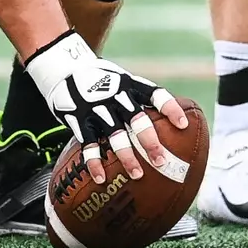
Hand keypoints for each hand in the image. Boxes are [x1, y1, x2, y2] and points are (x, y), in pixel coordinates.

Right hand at [23, 30, 188, 183]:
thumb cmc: (102, 81)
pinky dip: (94, 162)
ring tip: (138, 175)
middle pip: (137, 120)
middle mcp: (115, 95)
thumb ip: (139, 100)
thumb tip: (168, 124)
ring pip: (115, 135)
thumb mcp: (122, 81)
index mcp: (130, 86)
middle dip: (150, 141)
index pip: (155, 94)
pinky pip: (88, 144)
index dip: (170, 109)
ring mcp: (97, 108)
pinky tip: (101, 178)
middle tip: (161, 160)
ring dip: (127, 156)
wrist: (64, 69)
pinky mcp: (79, 119)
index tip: (184, 125)